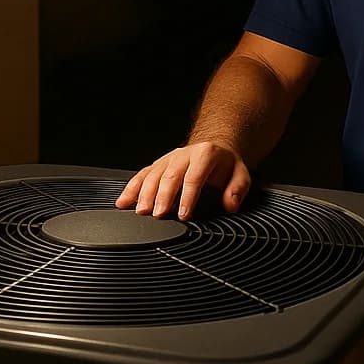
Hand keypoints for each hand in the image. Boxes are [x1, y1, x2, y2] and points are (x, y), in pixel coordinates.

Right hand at [114, 140, 252, 220]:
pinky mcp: (157, 165)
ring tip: (141, 211)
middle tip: (159, 214)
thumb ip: (238, 189)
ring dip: (144, 193)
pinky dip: (131, 189)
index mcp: (205, 154)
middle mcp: (183, 154)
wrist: (213, 148)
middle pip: (170, 176)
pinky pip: (142, 175)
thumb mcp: (240, 173)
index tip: (184, 215)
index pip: (194, 177)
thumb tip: (230, 203)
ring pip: (153, 174)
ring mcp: (168, 159)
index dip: (188, 197)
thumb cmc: (225, 165)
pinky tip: (123, 202)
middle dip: (163, 196)